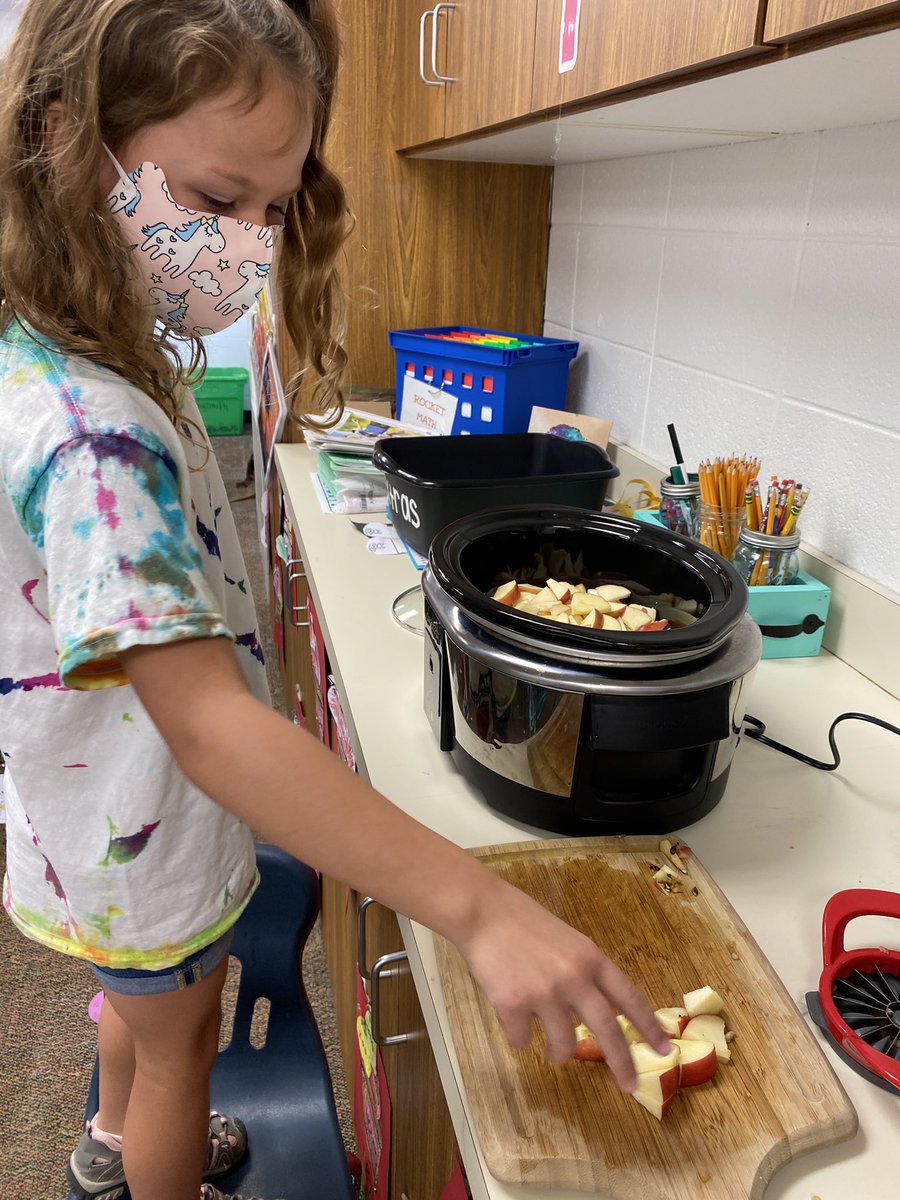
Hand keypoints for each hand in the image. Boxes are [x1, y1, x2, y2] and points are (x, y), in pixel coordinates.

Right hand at [453, 876, 668, 1092]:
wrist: (482, 910)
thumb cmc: (524, 922)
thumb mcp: (567, 941)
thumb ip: (583, 973)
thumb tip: (593, 1014)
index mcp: (590, 958)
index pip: (629, 997)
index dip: (649, 1026)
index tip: (666, 1049)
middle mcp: (573, 977)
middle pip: (607, 1030)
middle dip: (621, 1063)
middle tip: (629, 1086)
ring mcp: (543, 993)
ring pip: (563, 1045)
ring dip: (559, 1054)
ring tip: (552, 1052)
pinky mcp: (512, 1004)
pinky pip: (522, 1040)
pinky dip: (519, 1037)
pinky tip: (512, 1020)